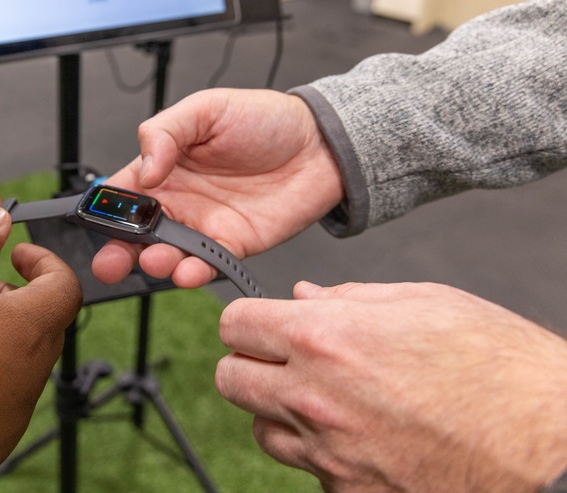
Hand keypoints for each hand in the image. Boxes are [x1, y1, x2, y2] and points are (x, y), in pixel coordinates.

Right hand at [91, 89, 343, 286]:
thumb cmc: (265, 119)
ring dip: (156, 263)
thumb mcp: (207, 109)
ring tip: (155, 261)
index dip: (104, 209)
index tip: (95, 221)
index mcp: (164, 167)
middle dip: (117, 252)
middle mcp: (179, 201)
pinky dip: (194, 272)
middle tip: (109, 264)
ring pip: (168, 253)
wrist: (321, 143)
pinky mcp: (234, 245)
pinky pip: (208, 264)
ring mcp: (204, 225)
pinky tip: (186, 271)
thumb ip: (165, 133)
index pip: (122, 193)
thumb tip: (143, 172)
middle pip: (136, 233)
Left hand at [216, 281, 566, 492]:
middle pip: (232, 380)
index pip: (235, 326)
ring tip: (329, 399)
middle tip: (285, 360)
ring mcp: (332, 454)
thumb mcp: (422, 302)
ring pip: (263, 430)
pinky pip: (309, 470)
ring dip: (281, 412)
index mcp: (326, 338)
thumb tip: (302, 296)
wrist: (553, 436)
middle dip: (251, 365)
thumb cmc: (497, 362)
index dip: (249, 322)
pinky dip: (322, 454)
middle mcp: (316, 398)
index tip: (263, 325)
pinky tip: (362, 436)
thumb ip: (348, 298)